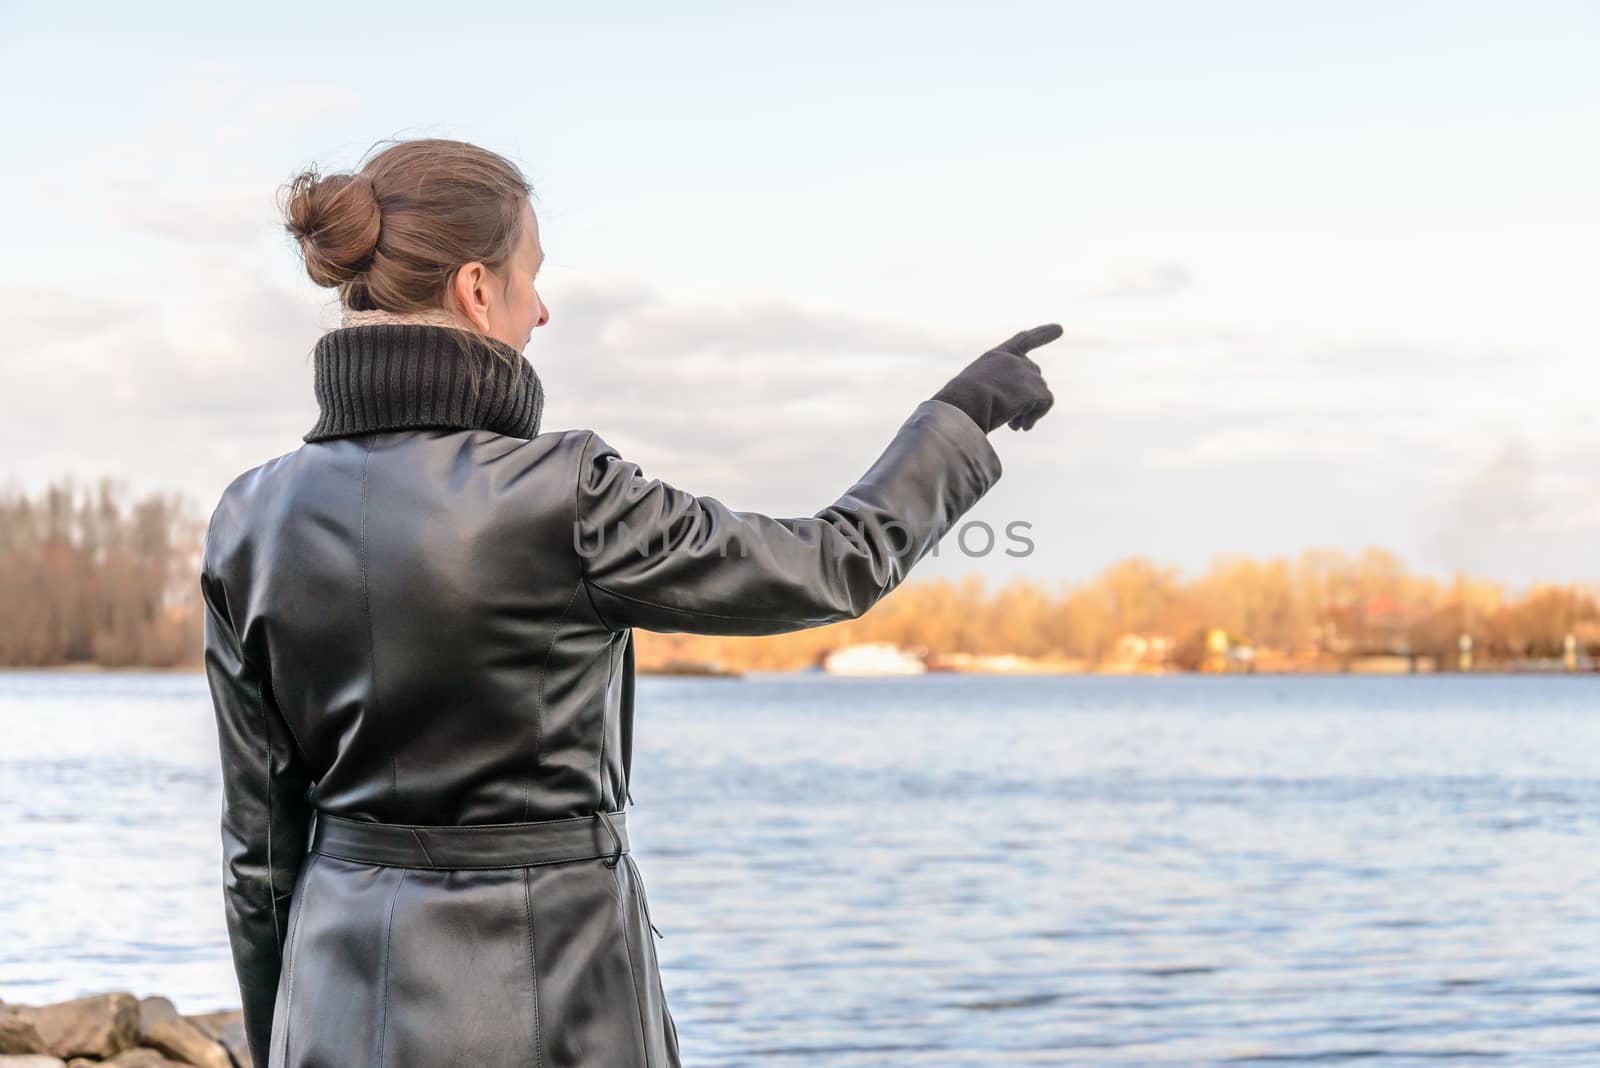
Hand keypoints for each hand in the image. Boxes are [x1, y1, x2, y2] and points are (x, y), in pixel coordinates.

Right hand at [930, 323, 1062, 432]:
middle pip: (1035, 375)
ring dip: (1028, 412)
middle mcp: (1014, 360)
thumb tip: (1013, 411)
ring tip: (1013, 425)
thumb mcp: (973, 391)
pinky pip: (1045, 402)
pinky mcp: (1035, 388)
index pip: (1023, 341)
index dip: (1042, 334)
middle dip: (1028, 398)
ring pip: (1040, 393)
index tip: (1060, 329)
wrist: (964, 404)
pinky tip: (1022, 426)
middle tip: (1012, 421)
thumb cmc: (960, 405)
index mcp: (995, 357)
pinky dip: (1035, 416)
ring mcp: (1025, 372)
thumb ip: (994, 391)